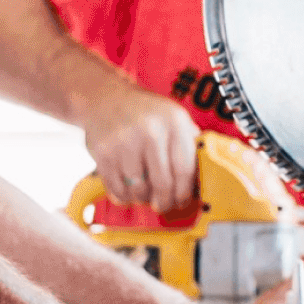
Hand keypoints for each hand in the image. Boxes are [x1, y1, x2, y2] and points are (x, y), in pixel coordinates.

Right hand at [81, 88, 198, 211]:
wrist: (106, 98)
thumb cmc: (146, 113)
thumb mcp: (174, 118)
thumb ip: (190, 145)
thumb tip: (200, 181)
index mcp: (174, 122)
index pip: (185, 169)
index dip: (184, 192)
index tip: (181, 200)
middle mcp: (150, 131)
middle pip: (162, 184)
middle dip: (164, 202)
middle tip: (163, 205)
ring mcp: (124, 142)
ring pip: (138, 190)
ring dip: (143, 199)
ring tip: (144, 194)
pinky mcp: (102, 153)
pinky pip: (117, 189)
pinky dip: (124, 197)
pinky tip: (128, 190)